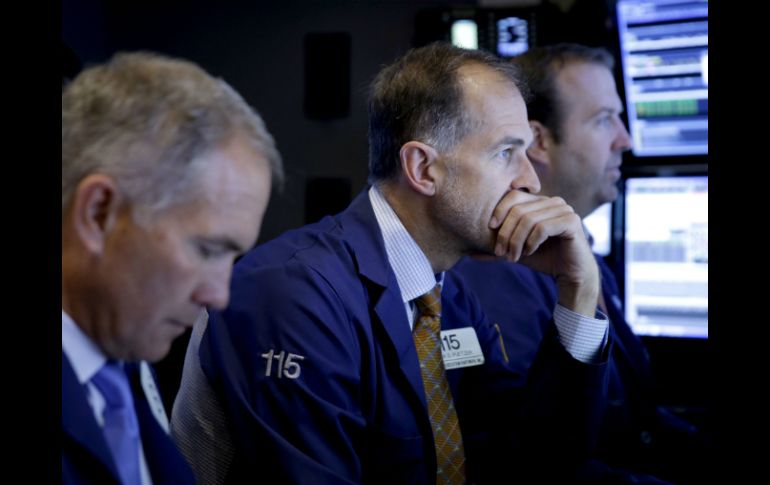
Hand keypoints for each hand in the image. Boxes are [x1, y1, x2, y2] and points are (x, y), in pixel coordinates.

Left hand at [489, 190, 599, 316]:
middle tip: (500, 253)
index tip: (489, 229)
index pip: (514, 196)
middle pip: (518, 209)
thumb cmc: (543, 259)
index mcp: (539, 202)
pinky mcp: (571, 221)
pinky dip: (531, 242)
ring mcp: (564, 209)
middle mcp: (552, 201)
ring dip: (516, 241)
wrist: (570, 275)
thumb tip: (469, 254)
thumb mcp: (515, 251)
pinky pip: (542, 227)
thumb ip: (496, 250)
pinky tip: (529, 252)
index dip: (499, 210)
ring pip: (528, 219)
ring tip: (513, 257)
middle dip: (505, 233)